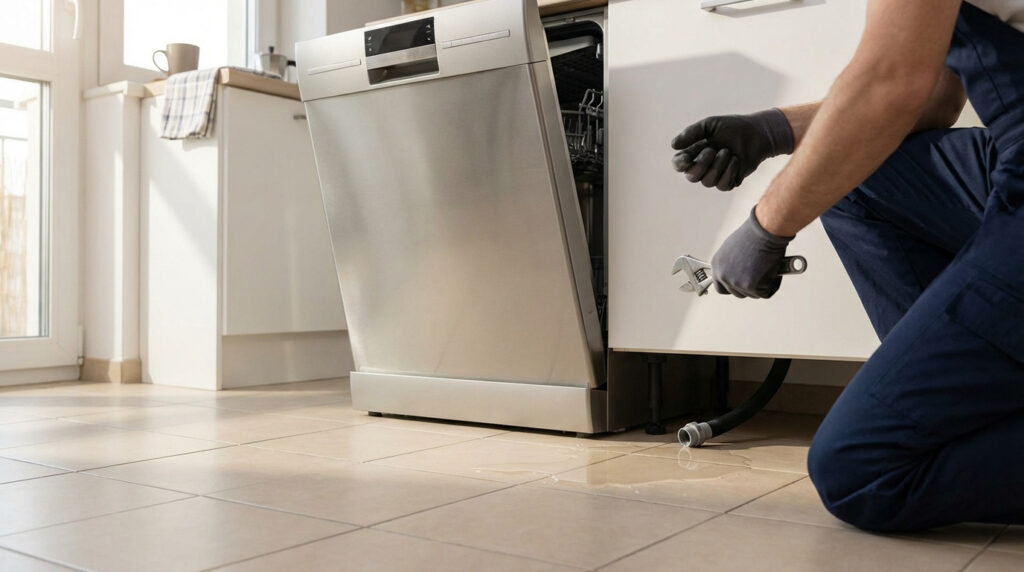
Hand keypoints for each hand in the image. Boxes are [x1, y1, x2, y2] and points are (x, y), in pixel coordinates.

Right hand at [671, 109, 793, 190]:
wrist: (757, 133)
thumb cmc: (732, 127)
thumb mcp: (710, 125)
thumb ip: (692, 133)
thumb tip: (673, 145)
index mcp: (694, 153)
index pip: (679, 164)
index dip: (680, 164)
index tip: (687, 157)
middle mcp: (702, 167)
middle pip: (692, 177)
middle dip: (702, 164)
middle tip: (713, 149)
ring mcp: (715, 176)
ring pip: (708, 182)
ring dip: (718, 166)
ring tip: (728, 152)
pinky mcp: (729, 182)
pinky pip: (722, 185)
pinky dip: (729, 172)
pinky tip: (736, 160)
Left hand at [712, 207, 794, 298]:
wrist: (764, 232)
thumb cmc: (753, 235)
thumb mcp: (733, 249)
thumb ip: (732, 264)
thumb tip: (740, 272)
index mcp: (717, 266)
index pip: (720, 287)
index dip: (732, 288)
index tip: (741, 285)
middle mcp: (723, 275)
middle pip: (737, 293)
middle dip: (749, 288)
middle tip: (759, 277)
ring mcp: (736, 282)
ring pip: (752, 294)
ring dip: (761, 286)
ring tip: (767, 269)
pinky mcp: (750, 286)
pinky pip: (764, 293)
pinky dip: (772, 285)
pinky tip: (773, 271)